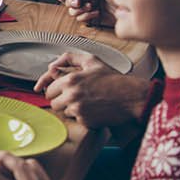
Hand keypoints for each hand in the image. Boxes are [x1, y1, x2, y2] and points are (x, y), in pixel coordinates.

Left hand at [36, 53, 152, 128]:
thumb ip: (69, 59)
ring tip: (87, 102)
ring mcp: (78, 109)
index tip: (60, 92)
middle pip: (53, 103)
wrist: (131, 96)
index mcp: (70, 80)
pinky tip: (93, 109)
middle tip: (75, 97)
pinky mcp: (85, 121)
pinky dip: (83, 117)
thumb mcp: (92, 61)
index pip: (49, 90)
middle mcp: (72, 95)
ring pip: (64, 112)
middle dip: (62, 101)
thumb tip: (51, 67)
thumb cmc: (113, 79)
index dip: (56, 90)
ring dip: (72, 109)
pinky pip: (76, 121)